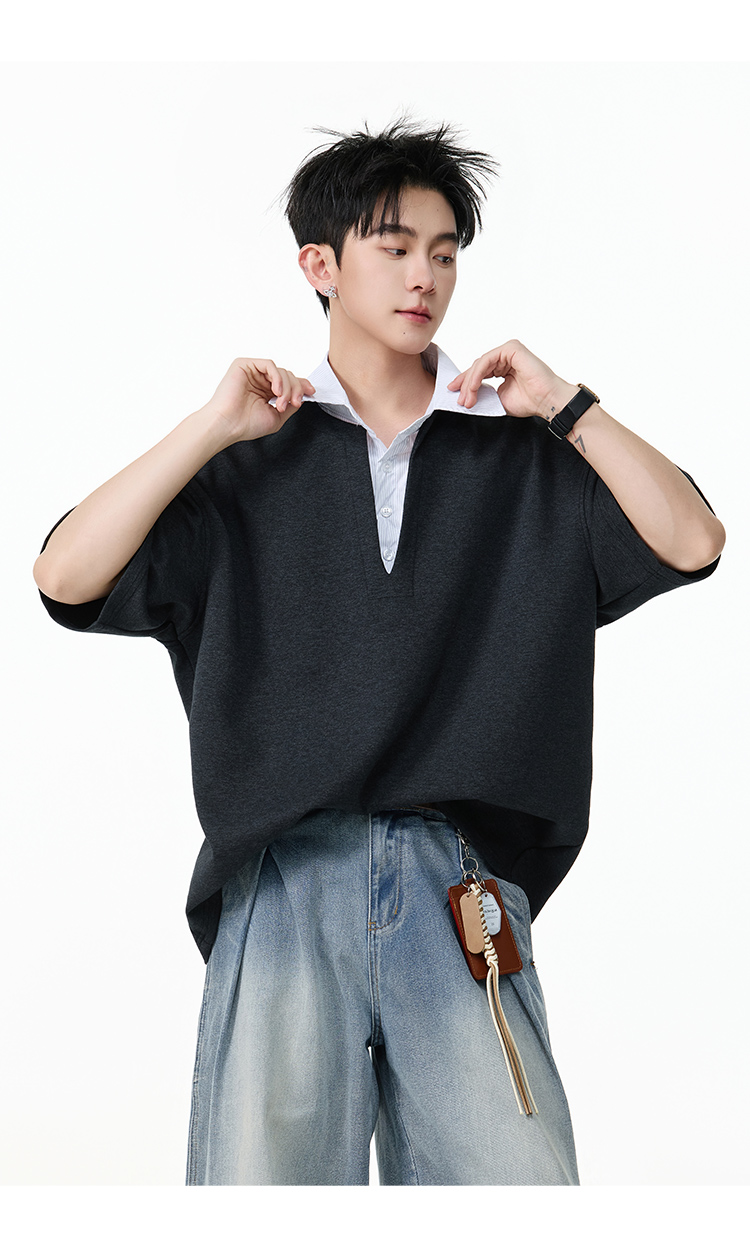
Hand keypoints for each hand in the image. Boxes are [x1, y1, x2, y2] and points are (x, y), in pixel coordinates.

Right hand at [204, 358, 315, 443]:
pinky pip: (269, 364)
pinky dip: (277, 377)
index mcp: (265, 391)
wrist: (228, 425)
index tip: (311, 392)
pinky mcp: (244, 365)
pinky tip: (276, 391)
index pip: (288, 383)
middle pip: (288, 376)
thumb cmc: (246, 424)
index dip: (301, 385)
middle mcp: (260, 380)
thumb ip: (291, 405)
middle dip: (295, 389)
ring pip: (281, 371)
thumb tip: (303, 396)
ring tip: (281, 403)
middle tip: (294, 403)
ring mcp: (252, 372)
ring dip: (287, 387)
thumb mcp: (277, 417)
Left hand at [447, 339, 576, 419]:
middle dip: (466, 385)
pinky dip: (477, 375)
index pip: (480, 371)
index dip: (466, 383)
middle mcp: (506, 355)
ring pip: (480, 364)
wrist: (547, 401)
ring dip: (470, 383)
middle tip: (460, 401)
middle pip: (478, 367)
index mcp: (504, 365)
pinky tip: (472, 388)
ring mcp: (509, 350)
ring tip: (467, 399)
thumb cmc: (530, 401)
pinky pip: (486, 360)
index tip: (455, 395)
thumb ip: (483, 393)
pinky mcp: (511, 348)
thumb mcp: (498, 398)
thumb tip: (464, 394)